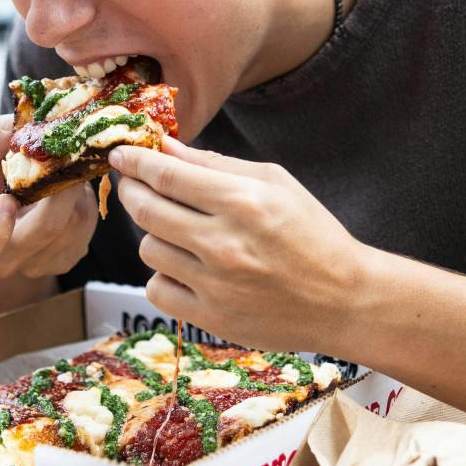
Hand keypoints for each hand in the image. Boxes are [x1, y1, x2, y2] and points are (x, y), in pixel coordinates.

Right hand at [0, 115, 97, 279]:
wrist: (13, 203)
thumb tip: (13, 127)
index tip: (6, 201)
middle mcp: (6, 260)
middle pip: (42, 232)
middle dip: (59, 189)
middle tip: (66, 157)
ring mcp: (40, 264)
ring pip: (72, 225)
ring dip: (76, 190)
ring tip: (66, 168)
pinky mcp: (68, 257)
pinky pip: (86, 227)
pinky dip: (85, 200)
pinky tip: (73, 186)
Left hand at [109, 138, 366, 348]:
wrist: (345, 300)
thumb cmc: (312, 235)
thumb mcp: (276, 183)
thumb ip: (216, 164)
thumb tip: (166, 147)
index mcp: (243, 202)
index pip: (166, 175)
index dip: (135, 161)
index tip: (121, 154)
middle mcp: (224, 244)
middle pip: (146, 211)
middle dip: (132, 191)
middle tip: (134, 184)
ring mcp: (215, 285)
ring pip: (149, 250)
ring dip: (156, 235)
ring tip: (181, 231)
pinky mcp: (211, 318)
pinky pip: (157, 290)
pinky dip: (165, 276)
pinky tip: (188, 268)